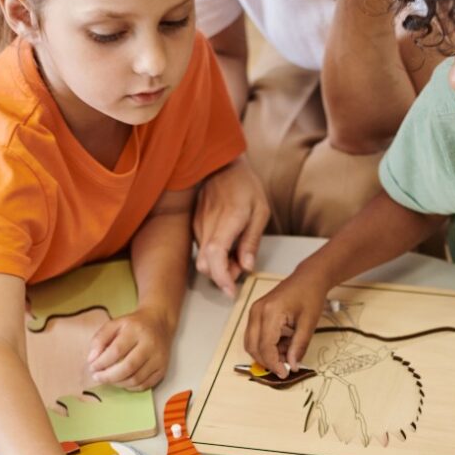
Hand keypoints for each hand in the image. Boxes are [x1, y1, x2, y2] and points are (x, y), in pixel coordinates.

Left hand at [87, 307, 170, 388]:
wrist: (159, 322)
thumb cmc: (133, 325)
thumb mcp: (114, 324)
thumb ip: (100, 339)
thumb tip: (91, 359)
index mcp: (136, 331)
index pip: (116, 351)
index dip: (101, 362)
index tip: (92, 367)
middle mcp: (150, 345)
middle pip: (127, 368)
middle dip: (108, 376)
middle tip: (97, 377)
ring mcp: (159, 358)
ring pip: (136, 379)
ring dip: (118, 383)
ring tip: (108, 379)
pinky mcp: (163, 369)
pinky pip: (145, 385)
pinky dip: (131, 387)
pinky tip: (122, 382)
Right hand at [194, 157, 269, 297]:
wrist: (221, 164)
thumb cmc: (245, 186)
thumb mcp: (260, 211)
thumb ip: (252, 240)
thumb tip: (247, 267)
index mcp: (228, 220)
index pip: (216, 257)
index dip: (222, 278)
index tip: (232, 291)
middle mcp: (207, 225)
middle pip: (205, 265)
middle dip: (222, 277)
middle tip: (241, 270)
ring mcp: (198, 225)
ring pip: (203, 259)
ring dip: (219, 266)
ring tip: (238, 255)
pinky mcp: (194, 225)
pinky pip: (202, 249)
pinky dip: (214, 255)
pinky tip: (228, 246)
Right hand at [245, 268, 328, 377]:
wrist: (308, 278)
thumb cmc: (310, 295)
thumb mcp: (309, 323)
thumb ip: (299, 346)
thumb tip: (292, 366)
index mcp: (270, 313)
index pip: (265, 347)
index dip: (274, 364)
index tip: (285, 374)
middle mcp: (257, 312)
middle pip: (253, 347)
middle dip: (268, 361)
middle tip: (286, 367)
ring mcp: (254, 311)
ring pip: (251, 343)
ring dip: (266, 354)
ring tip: (287, 352)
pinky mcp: (256, 313)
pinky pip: (255, 335)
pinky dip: (266, 345)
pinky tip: (283, 344)